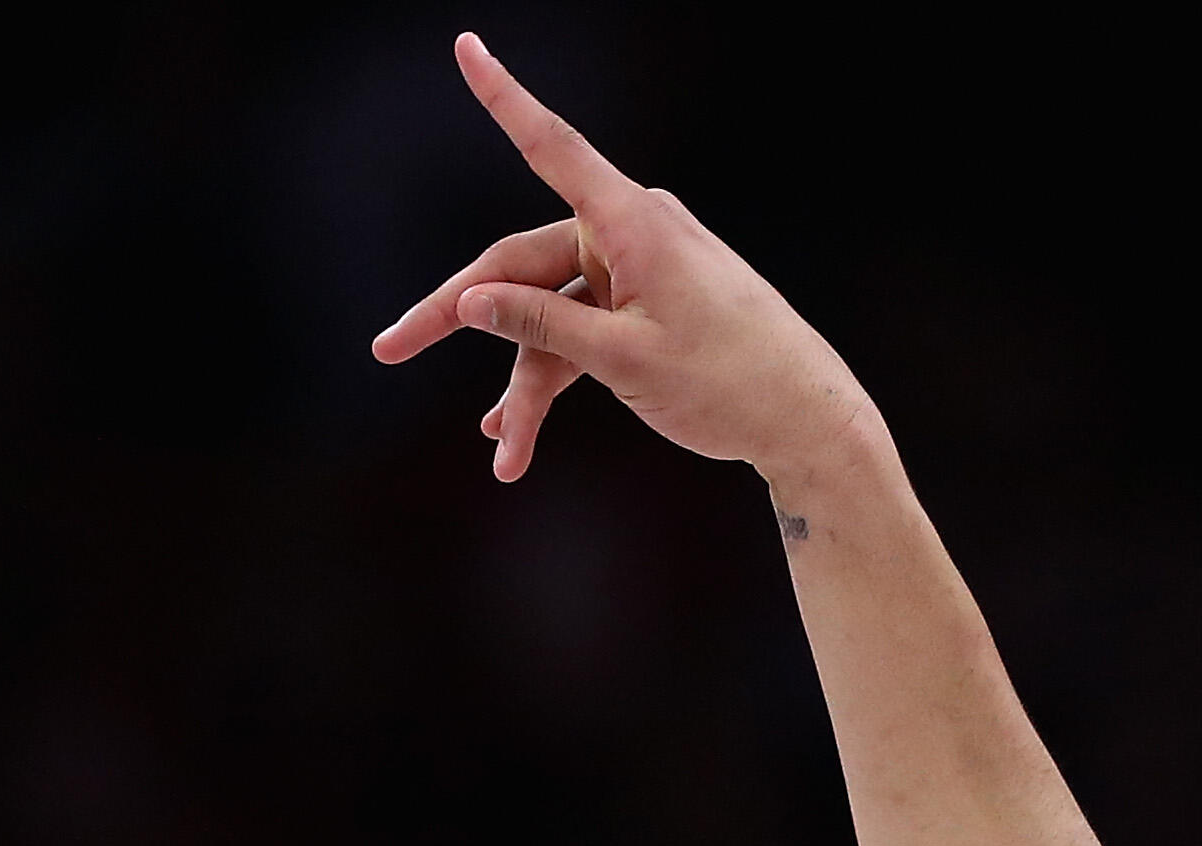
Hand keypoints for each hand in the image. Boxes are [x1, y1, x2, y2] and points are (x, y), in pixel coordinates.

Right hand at [371, 32, 875, 489]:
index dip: (502, 96)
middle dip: (461, 317)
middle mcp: (633, 233)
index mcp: (632, 222)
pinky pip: (584, 332)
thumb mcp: (624, 361)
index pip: (550, 146)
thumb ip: (542, 326)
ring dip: (524, 381)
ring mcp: (641, 271)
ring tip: (502, 445)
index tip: (466, 45)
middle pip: (522, 264)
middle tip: (389, 347)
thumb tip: (470, 300)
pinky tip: (517, 433)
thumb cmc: (731, 385)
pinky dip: (557, 376)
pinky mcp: (649, 307)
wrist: (812, 425)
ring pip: (552, 314)